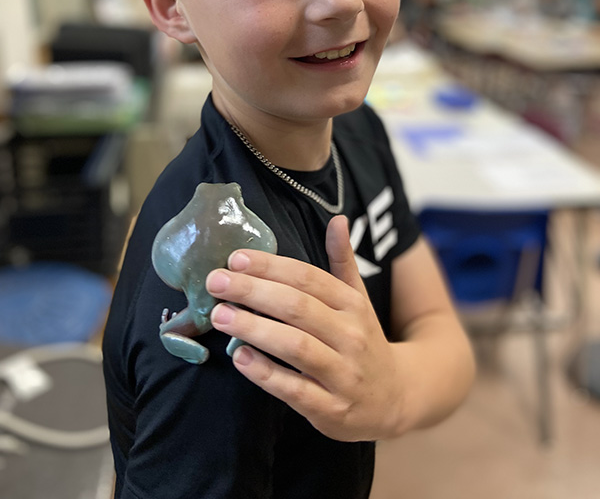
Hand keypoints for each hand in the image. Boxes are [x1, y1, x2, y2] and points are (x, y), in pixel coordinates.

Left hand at [205, 215, 402, 440]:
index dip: (271, 266)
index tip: (235, 258)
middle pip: (297, 307)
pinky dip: (266, 373)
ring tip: (219, 315)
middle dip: (253, 292)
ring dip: (254, 328)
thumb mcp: (357, 299)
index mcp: (352, 304)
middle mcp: (351, 335)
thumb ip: (343, 260)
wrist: (396, 398)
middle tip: (215, 282)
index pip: (308, 278)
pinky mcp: (332, 409)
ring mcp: (343, 374)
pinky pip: (295, 390)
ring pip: (295, 346)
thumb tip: (337, 219)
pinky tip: (240, 357)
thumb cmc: (363, 340)